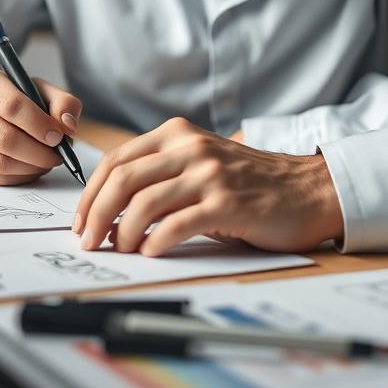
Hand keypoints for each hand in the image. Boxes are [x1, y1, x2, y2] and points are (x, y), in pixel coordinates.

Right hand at [0, 69, 81, 185]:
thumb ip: (63, 103)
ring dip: (32, 167)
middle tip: (57, 155)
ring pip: (0, 162)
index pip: (12, 106)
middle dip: (39, 152)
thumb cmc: (19, 101)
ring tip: (46, 161)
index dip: (39, 125)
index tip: (58, 137)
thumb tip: (68, 125)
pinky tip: (29, 167)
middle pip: (6, 139)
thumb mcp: (42, 92)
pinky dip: (19, 177)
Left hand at [73, 117, 343, 256]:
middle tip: (89, 242)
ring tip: (121, 250)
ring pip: (143, 203)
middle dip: (95, 215)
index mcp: (178, 134)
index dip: (89, 194)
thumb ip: (163, 170)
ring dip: (121, 233)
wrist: (307, 190)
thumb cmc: (252, 183)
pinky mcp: (228, 204)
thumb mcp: (202, 161)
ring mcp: (210, 175)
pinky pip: (176, 225)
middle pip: (122, 181)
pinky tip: (151, 252)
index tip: (80, 221)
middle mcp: (191, 148)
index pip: (116, 160)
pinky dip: (155, 243)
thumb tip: (109, 205)